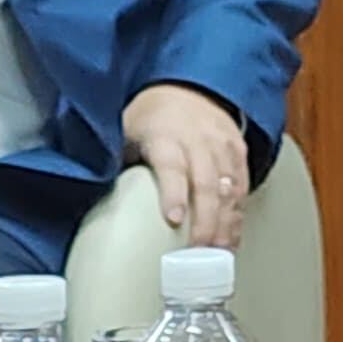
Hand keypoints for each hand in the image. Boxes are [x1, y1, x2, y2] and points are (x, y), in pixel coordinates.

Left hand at [125, 82, 251, 247]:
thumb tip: (100, 203)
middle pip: (207, 184)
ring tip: (220, 253)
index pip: (172, 165)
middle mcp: (198, 140)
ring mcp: (222, 146)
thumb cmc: (153, 116)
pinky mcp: (239, 153)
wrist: (189, 87)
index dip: (174, 193)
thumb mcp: (126, 131)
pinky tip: (232, 237)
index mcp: (165, 135)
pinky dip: (238, 215)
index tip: (174, 219)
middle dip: (206, 221)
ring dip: (226, 224)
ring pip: (229, 189)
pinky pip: (242, 186)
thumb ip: (120, 164)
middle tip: (199, 251)